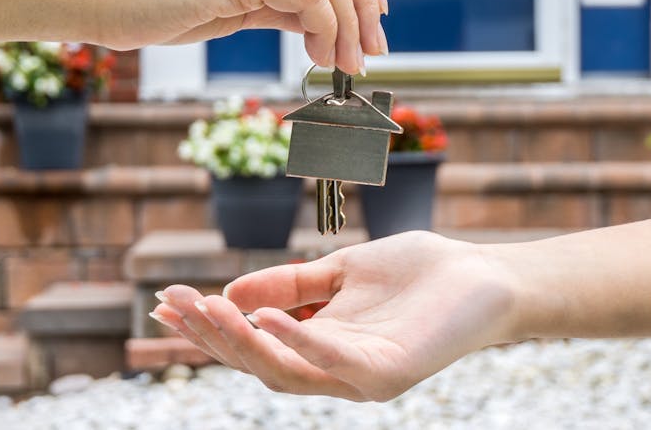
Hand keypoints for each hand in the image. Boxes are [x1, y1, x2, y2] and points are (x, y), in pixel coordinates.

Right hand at [149, 231, 516, 400]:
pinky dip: (299, 340)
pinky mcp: (388, 375)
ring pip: (287, 372)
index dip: (207, 329)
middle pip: (259, 363)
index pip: (252, 345)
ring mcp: (361, 378)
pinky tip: (268, 316)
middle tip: (175, 303)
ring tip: (212, 307)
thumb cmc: (418, 274)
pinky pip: (336, 364)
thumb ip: (291, 284)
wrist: (485, 276)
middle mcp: (335, 371)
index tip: (165, 303)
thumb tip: (232, 291)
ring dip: (244, 341)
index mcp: (320, 347)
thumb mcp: (340, 272)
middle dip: (212, 335)